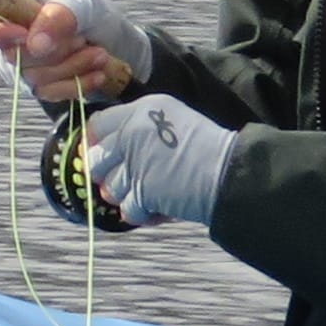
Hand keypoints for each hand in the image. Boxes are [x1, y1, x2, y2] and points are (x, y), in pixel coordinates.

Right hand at [0, 0, 151, 105]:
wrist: (108, 36)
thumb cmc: (89, 8)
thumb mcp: (83, 2)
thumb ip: (60, 16)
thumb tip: (35, 46)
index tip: (24, 35)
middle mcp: (4, 26)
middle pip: (12, 54)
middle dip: (55, 52)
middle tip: (84, 40)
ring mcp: (15, 57)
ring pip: (32, 77)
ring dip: (71, 68)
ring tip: (99, 54)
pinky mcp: (29, 81)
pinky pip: (45, 92)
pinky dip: (75, 84)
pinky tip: (96, 73)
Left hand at [45, 88, 237, 234]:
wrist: (229, 171)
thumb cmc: (209, 148)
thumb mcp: (173, 120)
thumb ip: (141, 129)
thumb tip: (116, 146)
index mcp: (139, 112)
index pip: (98, 124)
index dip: (95, 142)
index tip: (101, 154)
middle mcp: (131, 134)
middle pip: (95, 160)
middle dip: (106, 174)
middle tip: (125, 180)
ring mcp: (134, 164)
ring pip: (109, 189)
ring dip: (127, 196)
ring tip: (149, 194)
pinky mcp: (141, 192)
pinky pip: (127, 210)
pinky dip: (142, 214)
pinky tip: (158, 208)